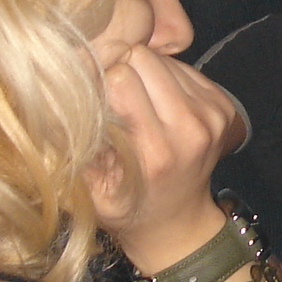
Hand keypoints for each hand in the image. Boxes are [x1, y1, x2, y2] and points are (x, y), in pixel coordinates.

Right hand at [89, 44, 241, 272]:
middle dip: (120, 68)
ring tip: (136, 103)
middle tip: (111, 94)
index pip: (120, 78)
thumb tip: (59, 101)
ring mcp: (211, 115)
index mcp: (155, 151)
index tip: (90, 94)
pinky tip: (157, 106)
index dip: (99, 80)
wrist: (178, 223)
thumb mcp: (92, 192)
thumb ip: (78, 149)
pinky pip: (182, 67)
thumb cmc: (127, 208)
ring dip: (144, 74)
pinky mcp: (223, 106)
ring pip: (163, 59)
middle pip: (143, 58)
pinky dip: (164, 79)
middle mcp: (190, 129)